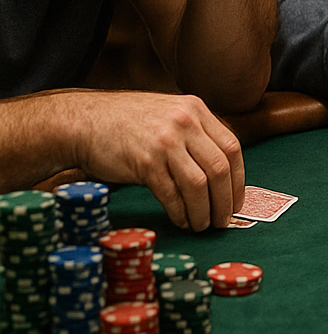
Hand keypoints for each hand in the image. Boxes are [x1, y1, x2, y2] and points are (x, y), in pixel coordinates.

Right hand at [68, 91, 244, 230]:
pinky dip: (181, 212)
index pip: (232, 147)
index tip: (237, 200)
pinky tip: (183, 220)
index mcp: (196, 109)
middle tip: (224, 220)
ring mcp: (165, 142)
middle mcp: (185, 122)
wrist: (83, 121)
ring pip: (199, 184)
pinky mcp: (144, 162)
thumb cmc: (127, 122)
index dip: (238, 179)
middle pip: (219, 168)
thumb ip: (195, 134)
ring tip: (203, 225)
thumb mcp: (170, 114)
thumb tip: (221, 173)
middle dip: (225, 200)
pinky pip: (172, 194)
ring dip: (204, 211)